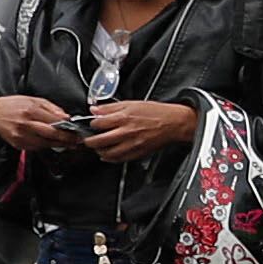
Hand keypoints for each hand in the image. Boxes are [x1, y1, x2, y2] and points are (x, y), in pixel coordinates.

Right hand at [0, 94, 75, 151]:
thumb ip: (52, 108)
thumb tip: (66, 117)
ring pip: (45, 144)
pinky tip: (52, 143)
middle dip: (66, 139)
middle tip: (76, 141)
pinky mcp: (18, 144)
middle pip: (51, 135)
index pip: (54, 121)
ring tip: (69, 144)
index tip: (77, 131)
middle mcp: (26, 124)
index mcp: (31, 111)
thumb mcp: (34, 100)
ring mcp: (21, 136)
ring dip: (58, 144)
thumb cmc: (14, 105)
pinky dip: (46, 146)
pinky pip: (36, 147)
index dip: (67, 128)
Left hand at [79, 98, 199, 159]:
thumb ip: (111, 107)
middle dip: (89, 141)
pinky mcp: (137, 153)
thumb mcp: (132, 103)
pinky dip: (110, 158)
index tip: (92, 124)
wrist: (173, 123)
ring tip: (98, 147)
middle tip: (88, 139)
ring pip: (107, 153)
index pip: (97, 124)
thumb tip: (95, 110)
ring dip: (99, 151)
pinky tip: (109, 154)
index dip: (91, 124)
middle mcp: (126, 132)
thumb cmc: (156, 112)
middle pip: (98, 141)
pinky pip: (118, 159)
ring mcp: (131, 145)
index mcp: (123, 118)